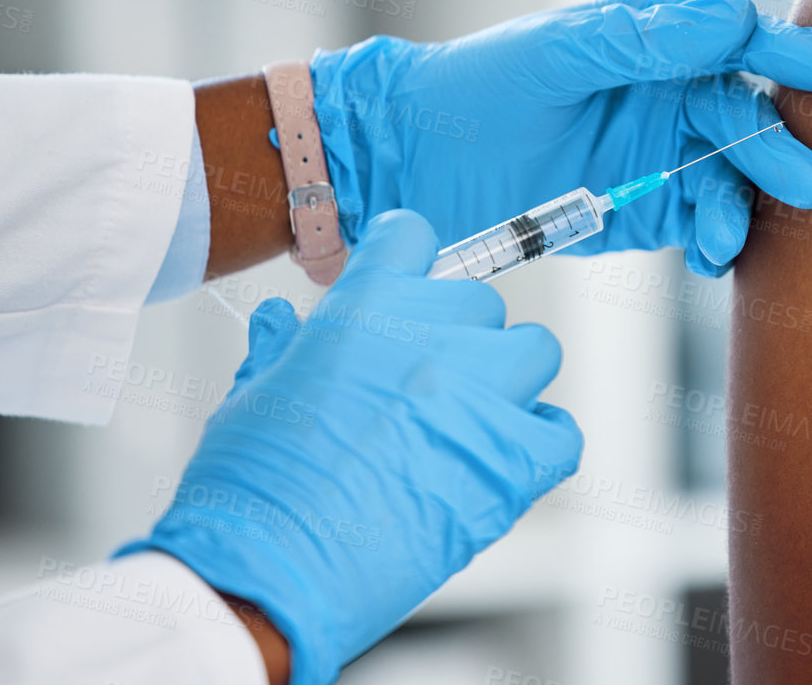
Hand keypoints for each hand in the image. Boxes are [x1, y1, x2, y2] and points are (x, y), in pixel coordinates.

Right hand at [119, 211, 580, 684]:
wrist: (269, 574)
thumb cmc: (250, 491)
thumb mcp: (252, 397)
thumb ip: (280, 349)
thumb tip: (280, 320)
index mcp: (365, 309)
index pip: (412, 236)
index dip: (408, 263)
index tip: (408, 290)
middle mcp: (433, 338)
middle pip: (480, 302)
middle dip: (456, 336)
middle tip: (421, 387)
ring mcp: (481, 396)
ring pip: (535, 350)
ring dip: (510, 377)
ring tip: (471, 418)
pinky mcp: (514, 461)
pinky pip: (561, 431)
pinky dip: (542, 442)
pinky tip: (504, 460)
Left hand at [310, 0, 811, 276]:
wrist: (415, 165)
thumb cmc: (480, 87)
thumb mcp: (557, 53)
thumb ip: (643, 39)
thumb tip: (732, 20)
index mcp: (655, 43)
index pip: (736, 43)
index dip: (788, 53)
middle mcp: (670, 96)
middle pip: (745, 118)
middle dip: (777, 149)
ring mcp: (663, 157)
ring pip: (730, 179)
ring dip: (742, 205)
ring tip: (728, 235)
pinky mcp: (648, 213)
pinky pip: (700, 225)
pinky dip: (715, 241)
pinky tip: (711, 254)